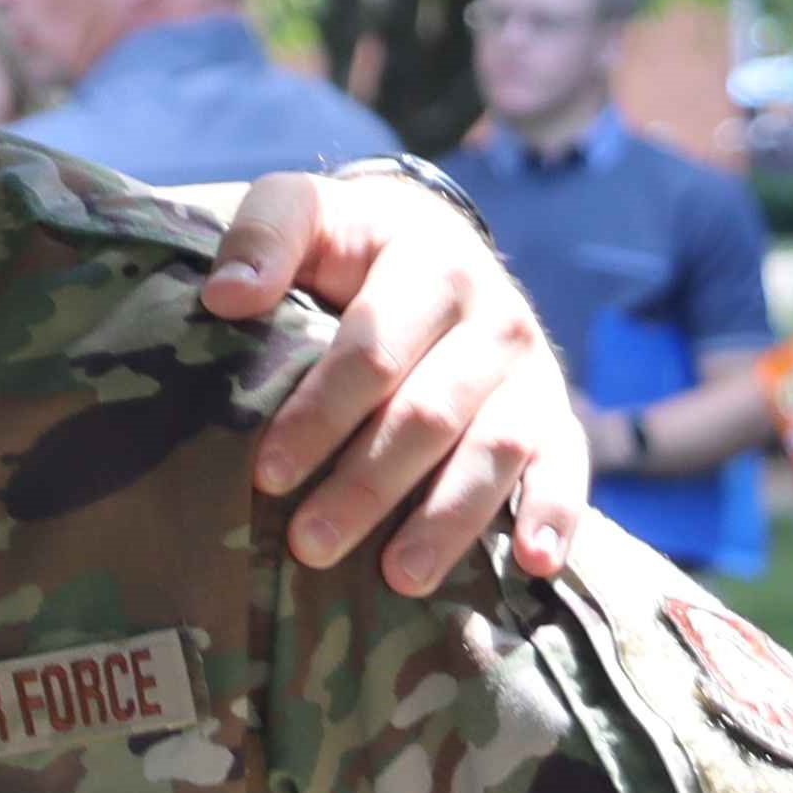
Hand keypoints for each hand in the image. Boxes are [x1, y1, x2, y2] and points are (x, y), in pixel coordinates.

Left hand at [210, 172, 583, 592]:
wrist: (425, 239)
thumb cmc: (343, 243)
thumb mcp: (302, 214)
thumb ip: (262, 237)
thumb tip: (226, 297)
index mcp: (428, 260)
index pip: (372, 349)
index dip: (320, 413)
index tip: (267, 473)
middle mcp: (492, 314)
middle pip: (430, 411)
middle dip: (368, 484)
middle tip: (309, 546)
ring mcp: (530, 368)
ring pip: (497, 448)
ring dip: (449, 518)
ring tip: (397, 578)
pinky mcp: (555, 412)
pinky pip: (567, 464)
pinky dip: (557, 515)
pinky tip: (534, 564)